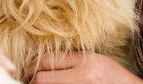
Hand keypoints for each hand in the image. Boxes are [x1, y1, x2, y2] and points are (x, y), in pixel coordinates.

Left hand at [28, 52, 142, 83]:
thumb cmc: (114, 77)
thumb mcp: (94, 61)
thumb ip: (71, 61)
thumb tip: (42, 64)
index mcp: (86, 62)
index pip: (47, 61)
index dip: (33, 66)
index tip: (29, 71)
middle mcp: (83, 77)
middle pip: (42, 79)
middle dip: (33, 80)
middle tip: (29, 81)